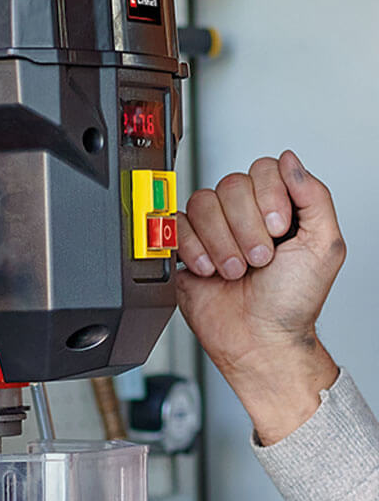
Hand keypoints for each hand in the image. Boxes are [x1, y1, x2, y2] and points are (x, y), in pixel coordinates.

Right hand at [176, 151, 345, 443]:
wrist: (258, 340)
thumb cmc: (292, 303)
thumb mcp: (324, 246)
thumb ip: (314, 196)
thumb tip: (292, 160)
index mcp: (280, 208)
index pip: (265, 169)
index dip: (269, 196)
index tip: (280, 231)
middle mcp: (245, 214)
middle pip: (231, 183)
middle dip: (246, 227)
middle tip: (259, 259)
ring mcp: (214, 228)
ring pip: (203, 202)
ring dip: (221, 242)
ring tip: (234, 270)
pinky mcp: (186, 246)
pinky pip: (177, 225)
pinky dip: (195, 250)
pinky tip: (210, 271)